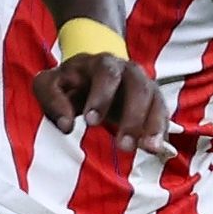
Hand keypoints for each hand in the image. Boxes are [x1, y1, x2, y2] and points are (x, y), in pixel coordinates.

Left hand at [35, 53, 173, 156]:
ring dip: (153, 126)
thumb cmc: (69, 83)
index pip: (106, 74)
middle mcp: (128, 71)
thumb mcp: (50, 84)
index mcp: (101, 63)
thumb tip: (66, 125)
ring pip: (155, 101)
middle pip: (138, 87)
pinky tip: (157, 149)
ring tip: (149, 150)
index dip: (101, 97)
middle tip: (123, 146)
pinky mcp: (153, 101)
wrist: (90, 76)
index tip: (91, 123)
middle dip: (133, 117)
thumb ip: (51, 99)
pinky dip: (161, 131)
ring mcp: (144, 85)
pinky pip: (162, 114)